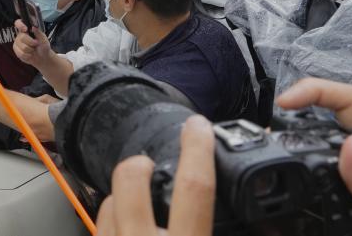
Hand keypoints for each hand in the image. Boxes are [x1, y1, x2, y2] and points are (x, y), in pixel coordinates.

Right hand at [12, 20, 52, 66]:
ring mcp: (17, 42)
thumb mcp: (44, 40)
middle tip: (36, 44)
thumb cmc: (43, 47)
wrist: (42, 57)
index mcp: (27, 29)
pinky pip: (20, 53)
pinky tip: (30, 54)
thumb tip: (33, 27)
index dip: (20, 25)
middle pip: (22, 37)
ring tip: (33, 49)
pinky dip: (27, 55)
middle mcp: (20, 34)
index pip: (18, 23)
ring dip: (30, 50)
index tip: (25, 29)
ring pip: (22, 46)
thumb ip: (39, 33)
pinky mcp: (16, 49)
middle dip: (31, 42)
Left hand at [95, 115, 214, 235]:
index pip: (194, 187)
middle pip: (131, 180)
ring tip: (141, 208)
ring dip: (124, 196)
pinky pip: (98, 226)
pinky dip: (112, 218)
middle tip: (149, 164)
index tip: (198, 126)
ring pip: (109, 202)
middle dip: (139, 163)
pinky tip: (124, 226)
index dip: (197, 149)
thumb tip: (253, 229)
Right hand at [277, 79, 351, 235]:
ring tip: (260, 160)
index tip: (287, 102)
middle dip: (287, 120)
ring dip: (278, 152)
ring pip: (301, 156)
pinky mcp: (324, 211)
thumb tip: (351, 145)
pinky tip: (267, 207)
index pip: (348, 103)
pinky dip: (278, 199)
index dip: (317, 91)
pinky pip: (296, 199)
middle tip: (264, 136)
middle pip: (317, 122)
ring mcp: (338, 186)